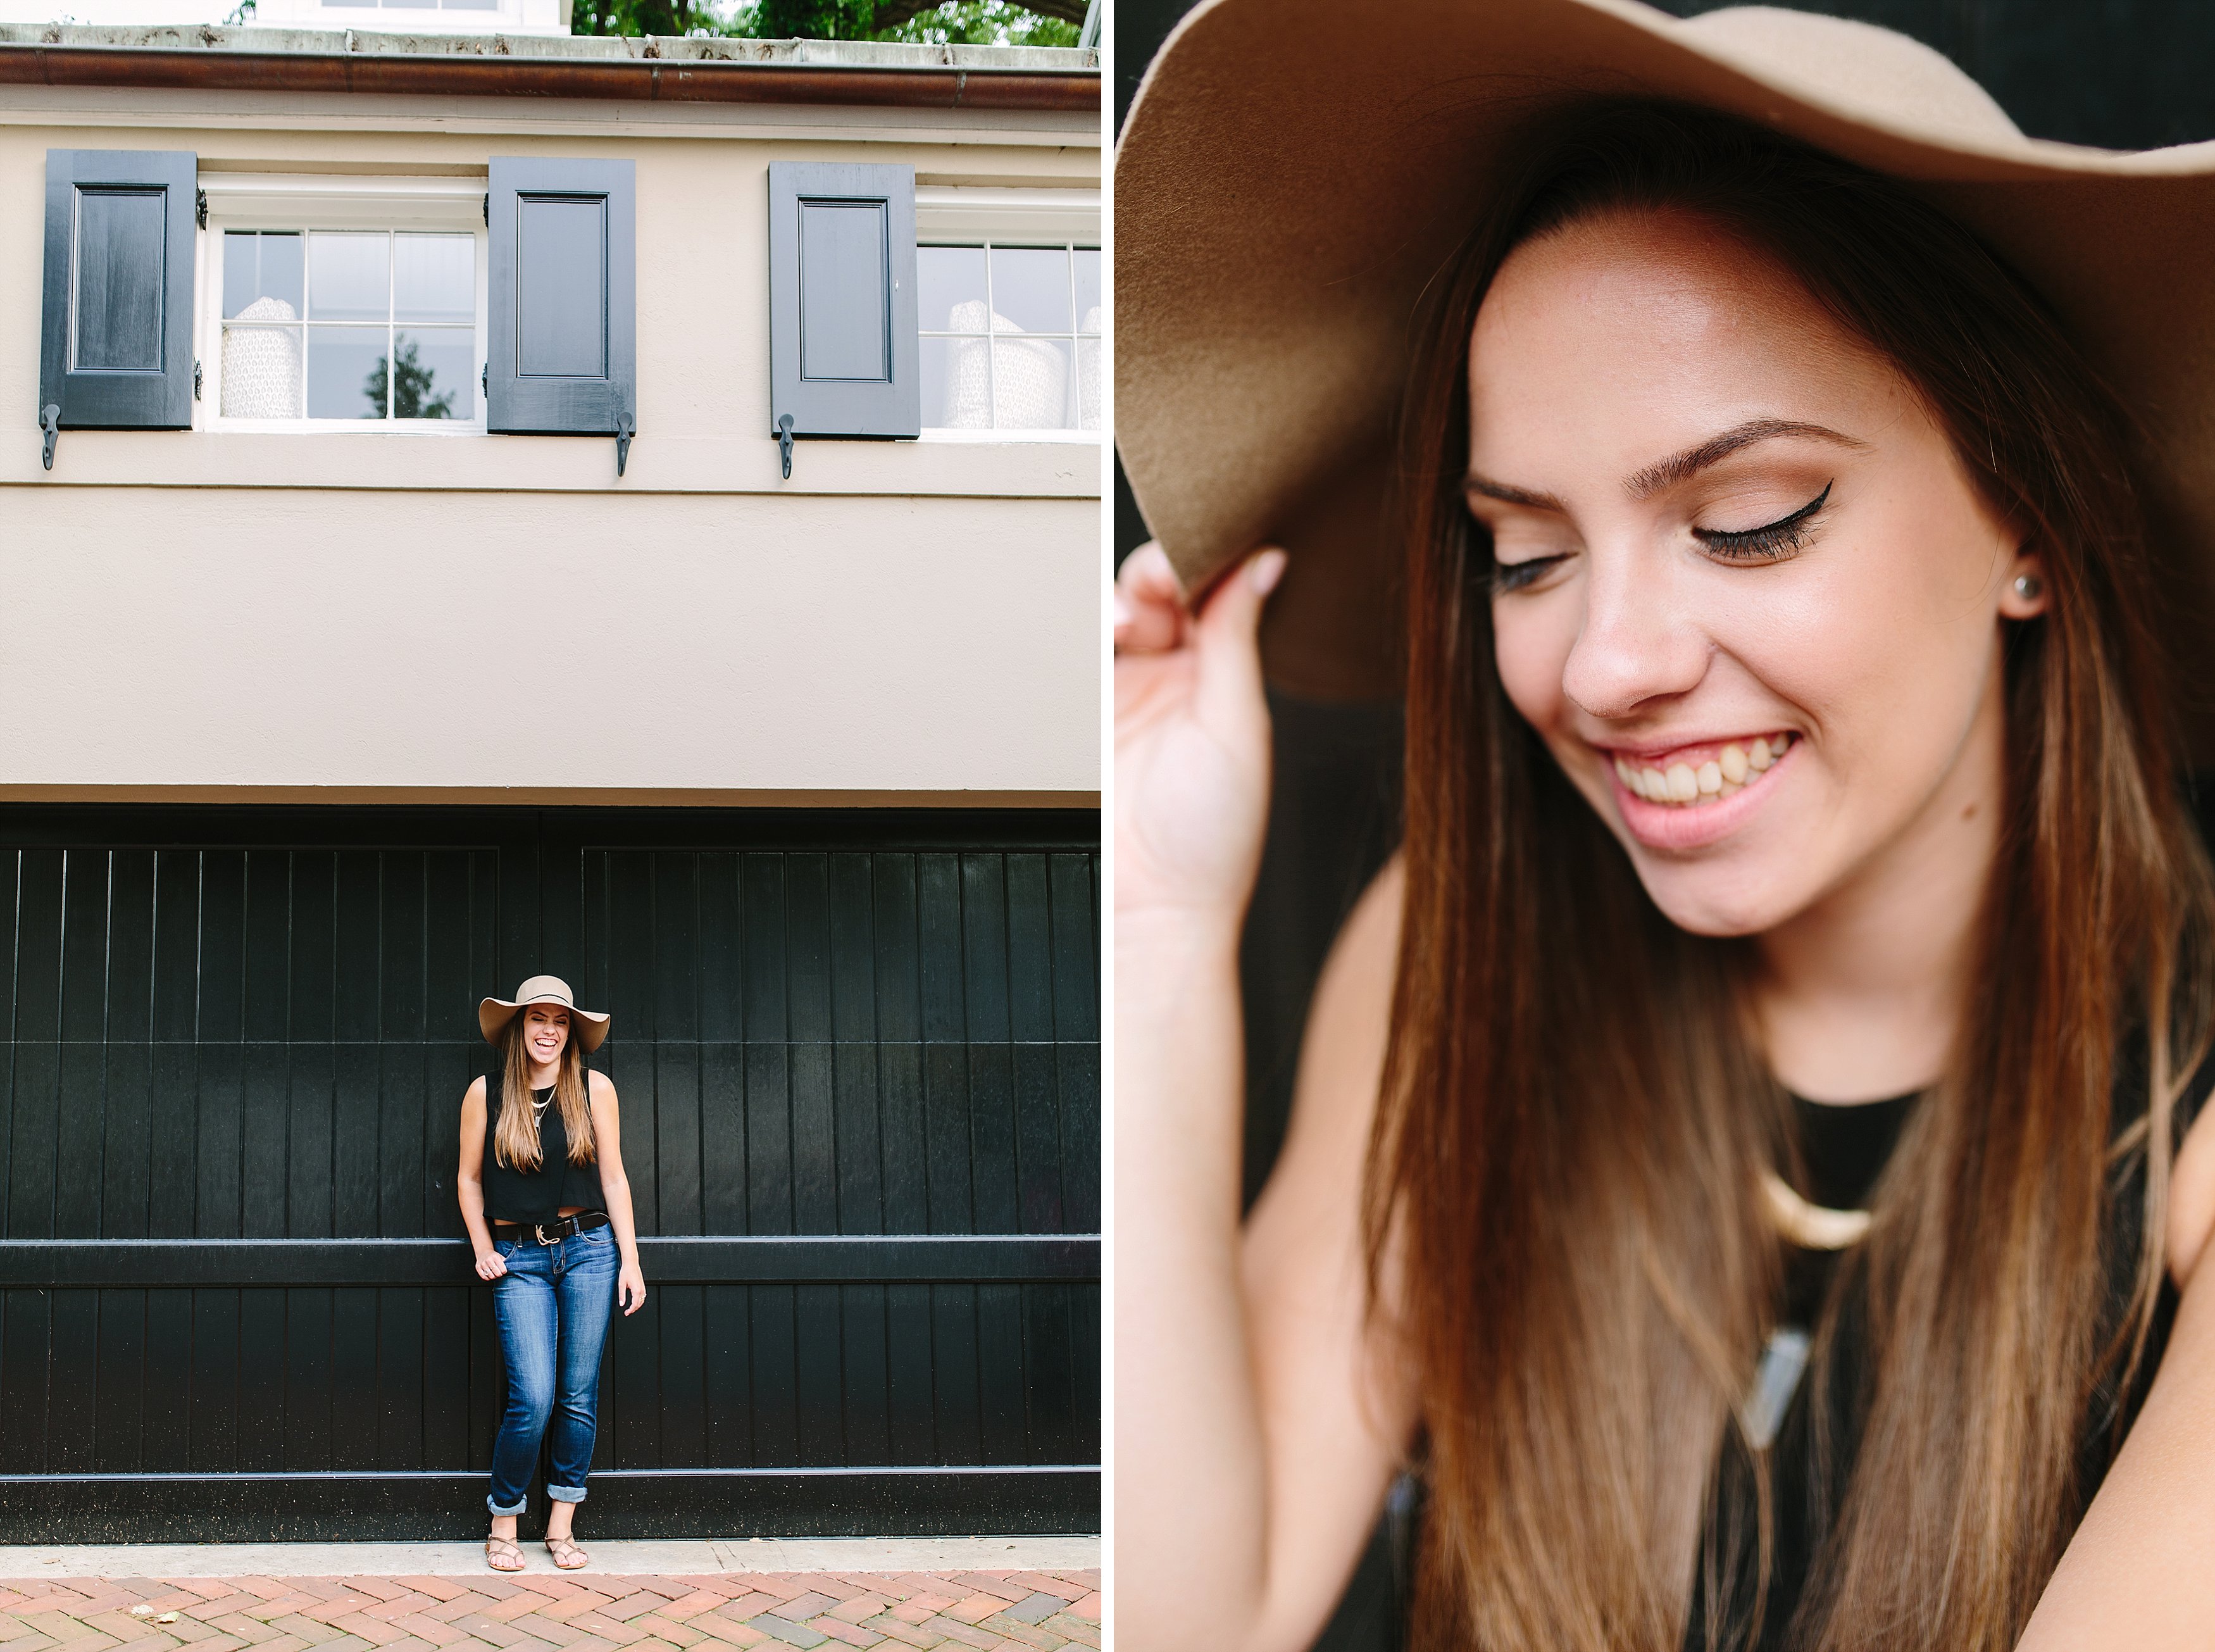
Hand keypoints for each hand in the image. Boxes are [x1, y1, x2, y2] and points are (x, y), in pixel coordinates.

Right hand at [474, 1246, 507, 1280]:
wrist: (483, 1252)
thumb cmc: (493, 1256)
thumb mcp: (500, 1256)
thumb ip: (505, 1262)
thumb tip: (511, 1268)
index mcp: (495, 1257)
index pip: (503, 1269)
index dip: (504, 1272)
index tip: (504, 1271)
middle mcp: (488, 1260)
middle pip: (497, 1273)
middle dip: (499, 1275)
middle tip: (499, 1273)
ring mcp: (482, 1264)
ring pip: (490, 1276)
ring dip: (494, 1277)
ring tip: (494, 1274)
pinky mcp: (478, 1267)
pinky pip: (484, 1277)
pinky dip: (488, 1278)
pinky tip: (489, 1275)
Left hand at [618, 1261, 646, 1314]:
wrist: (631, 1263)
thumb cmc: (626, 1271)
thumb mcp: (621, 1284)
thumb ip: (622, 1295)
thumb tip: (621, 1304)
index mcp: (637, 1290)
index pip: (635, 1304)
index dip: (630, 1310)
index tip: (626, 1313)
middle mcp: (641, 1289)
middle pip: (639, 1304)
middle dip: (633, 1309)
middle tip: (627, 1312)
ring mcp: (643, 1287)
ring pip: (642, 1301)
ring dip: (637, 1306)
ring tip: (630, 1308)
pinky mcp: (643, 1285)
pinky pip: (643, 1296)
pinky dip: (639, 1301)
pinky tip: (634, 1301)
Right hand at [1114, 543, 1285, 930]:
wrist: (1150, 906)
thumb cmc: (1210, 840)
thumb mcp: (1238, 725)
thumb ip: (1238, 639)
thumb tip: (1265, 564)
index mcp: (1225, 678)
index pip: (1216, 593)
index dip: (1210, 564)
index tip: (1207, 555)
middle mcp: (1176, 678)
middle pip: (1162, 590)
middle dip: (1160, 574)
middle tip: (1163, 590)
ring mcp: (1125, 692)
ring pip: (1118, 611)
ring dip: (1125, 598)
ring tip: (1132, 622)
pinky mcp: (1081, 711)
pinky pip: (1077, 650)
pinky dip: (1087, 628)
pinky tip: (1107, 634)